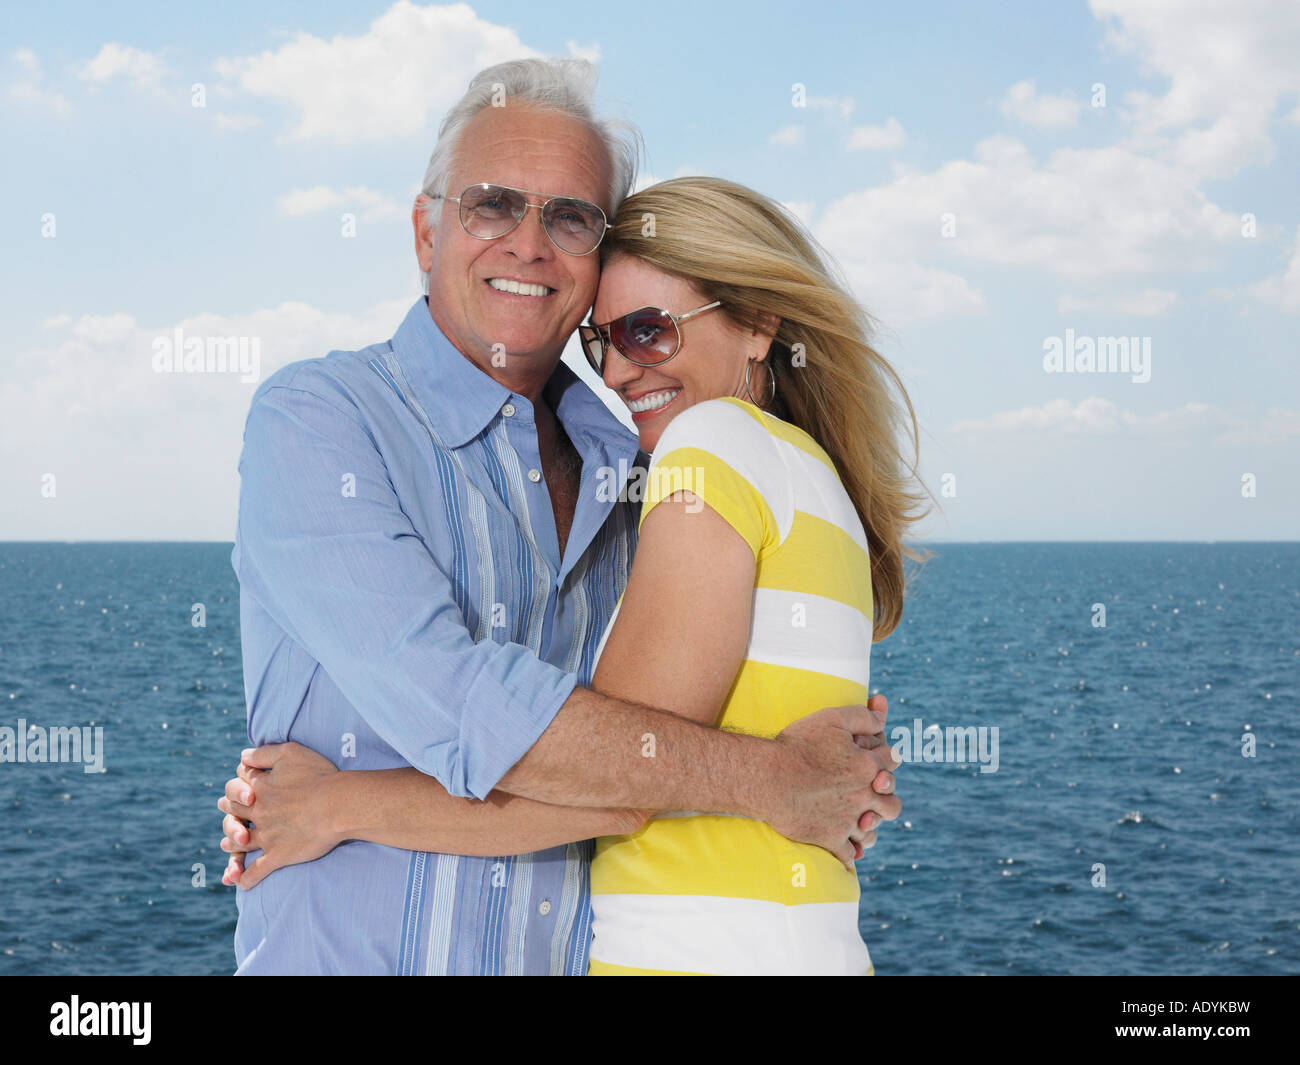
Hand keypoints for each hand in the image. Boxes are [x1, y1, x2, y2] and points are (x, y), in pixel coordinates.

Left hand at [217, 741, 342, 889]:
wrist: (338, 805)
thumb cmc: (319, 776)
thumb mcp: (290, 752)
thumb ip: (263, 753)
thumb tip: (242, 757)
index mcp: (259, 788)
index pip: (237, 786)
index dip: (236, 787)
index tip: (236, 791)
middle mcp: (258, 812)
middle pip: (234, 813)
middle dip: (230, 813)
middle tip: (228, 813)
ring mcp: (266, 836)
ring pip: (239, 843)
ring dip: (231, 844)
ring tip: (227, 845)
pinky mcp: (277, 855)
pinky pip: (256, 871)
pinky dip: (246, 878)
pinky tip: (240, 883)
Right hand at [767, 694, 901, 870]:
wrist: (766, 777)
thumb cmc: (797, 744)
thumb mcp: (831, 718)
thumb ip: (861, 716)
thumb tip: (883, 717)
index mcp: (867, 766)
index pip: (893, 761)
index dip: (887, 757)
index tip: (878, 759)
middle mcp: (863, 796)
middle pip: (892, 805)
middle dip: (887, 800)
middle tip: (874, 797)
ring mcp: (847, 820)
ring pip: (872, 833)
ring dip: (869, 828)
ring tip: (861, 824)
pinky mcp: (829, 839)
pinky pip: (848, 854)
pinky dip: (849, 854)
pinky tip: (845, 850)